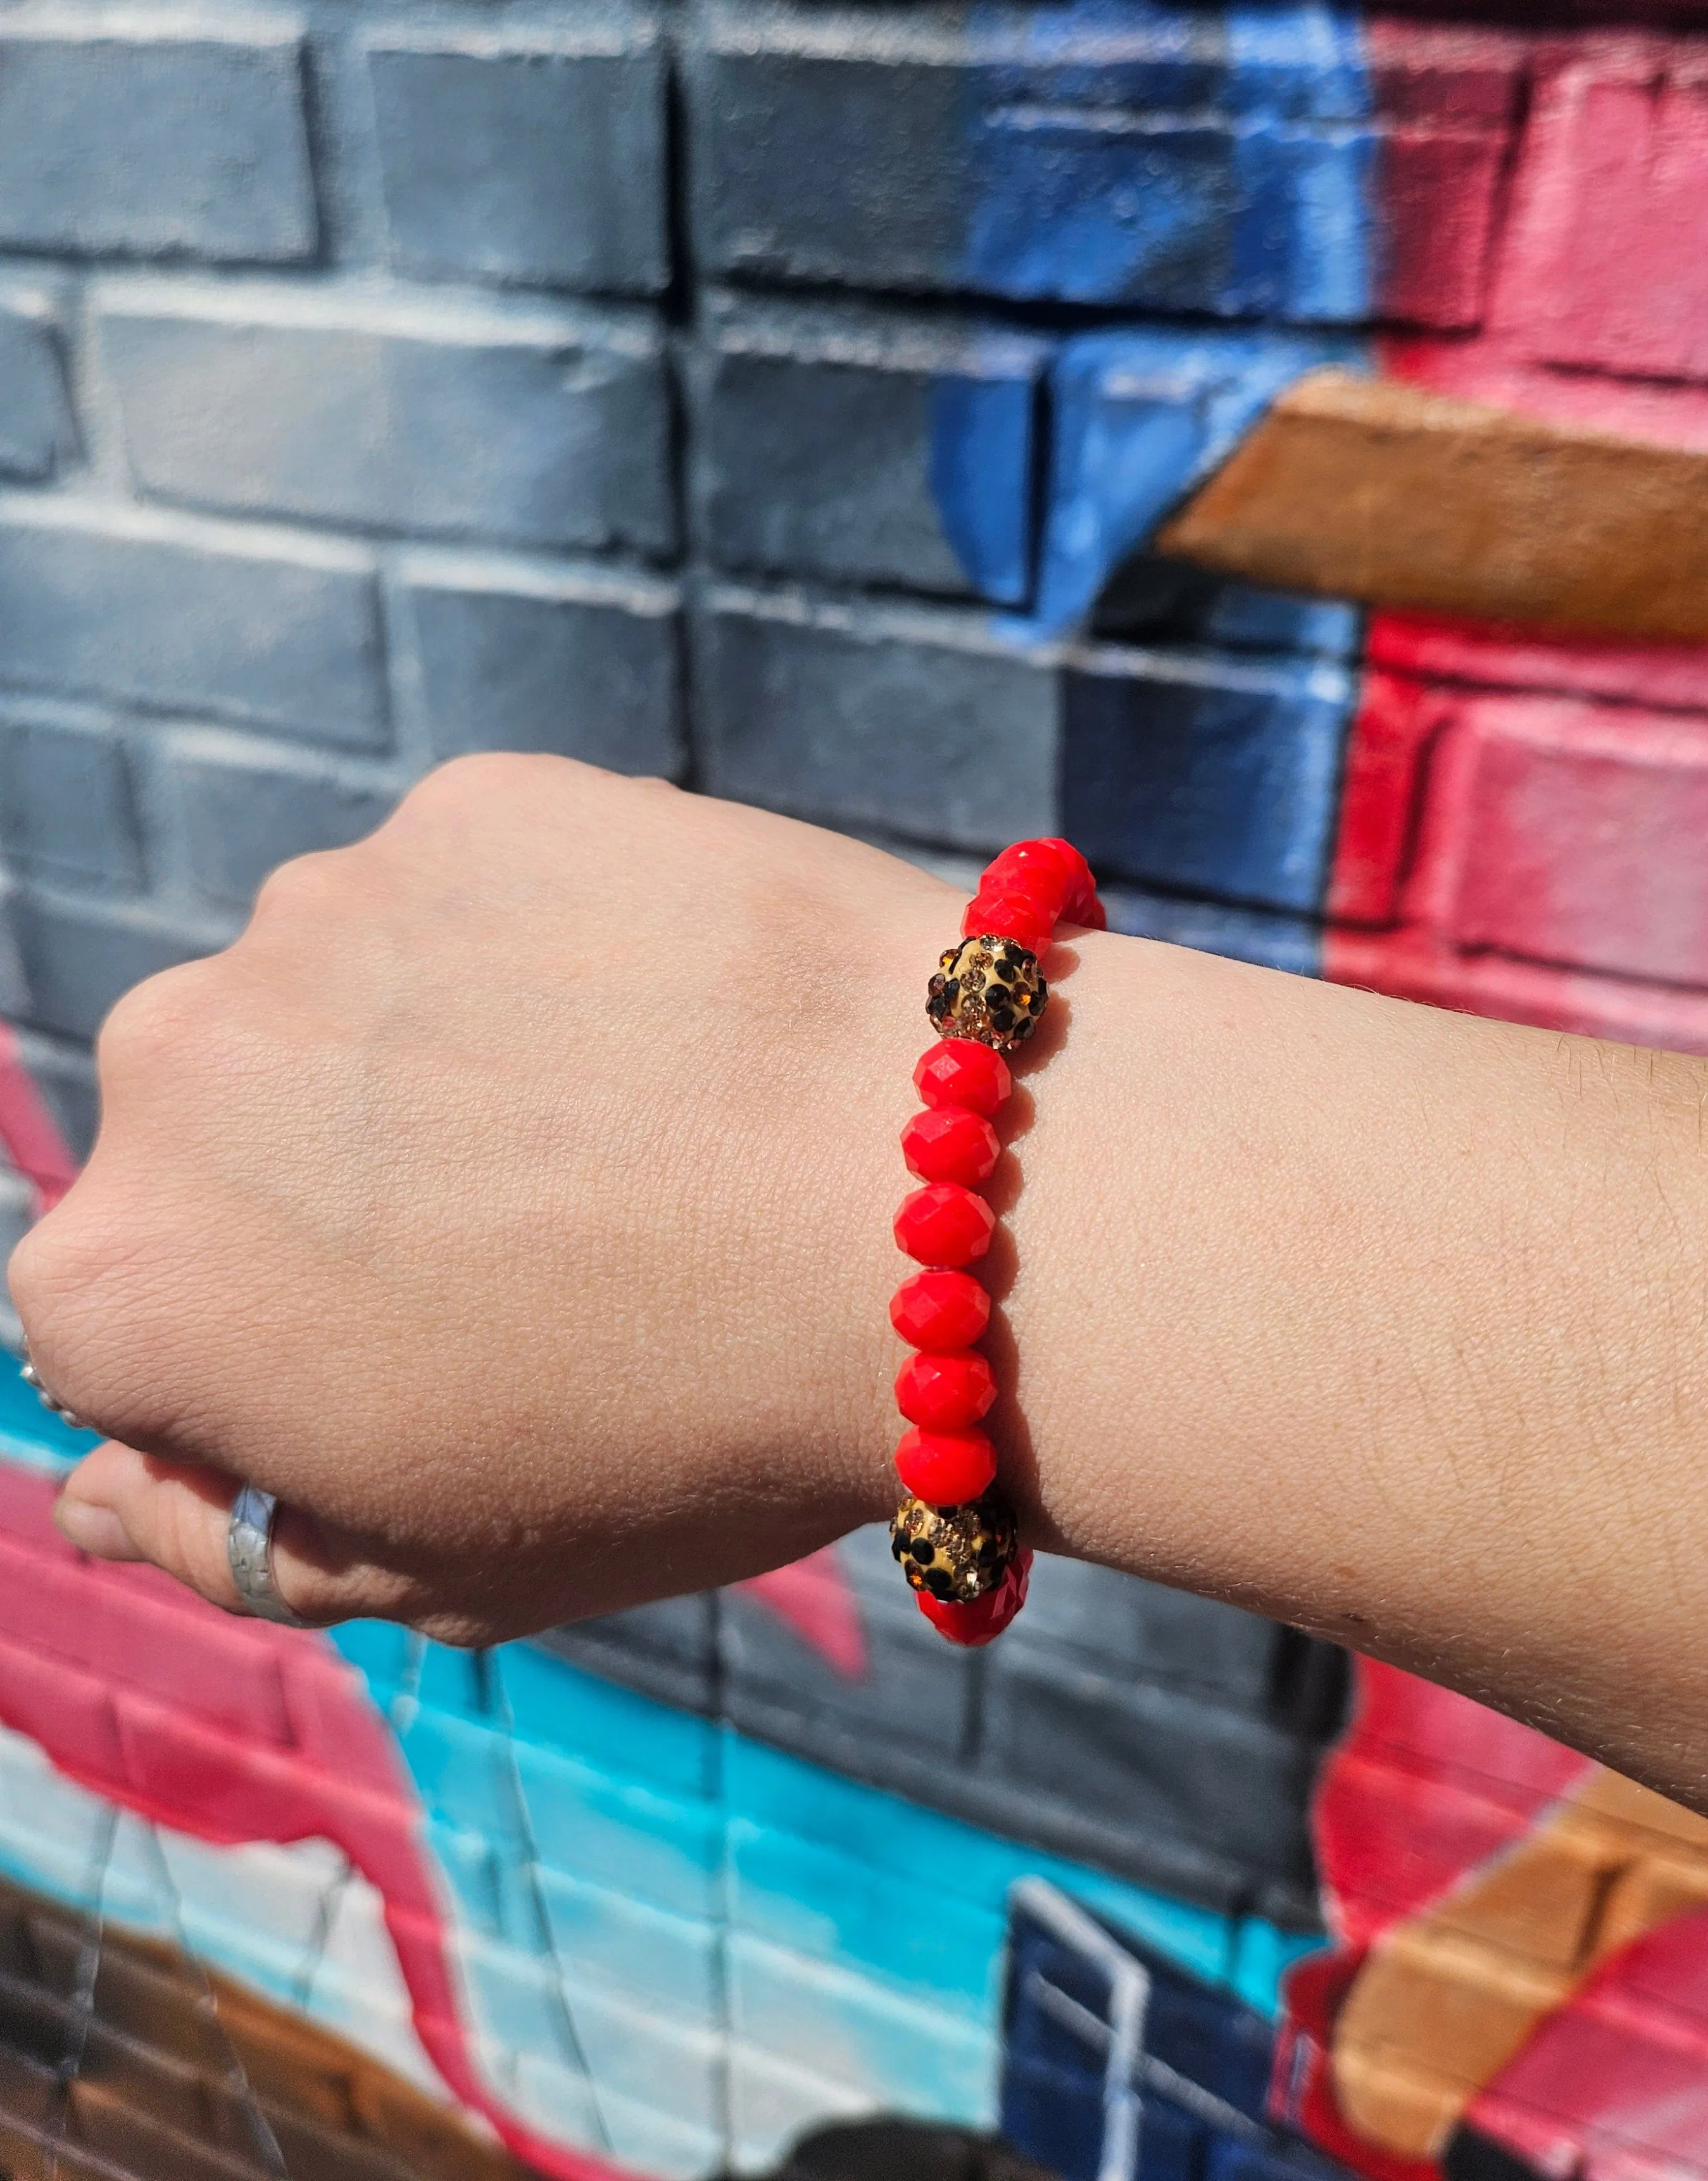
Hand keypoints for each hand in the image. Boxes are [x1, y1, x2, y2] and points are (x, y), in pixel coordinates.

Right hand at [8, 761, 964, 1641]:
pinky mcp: (478, 802)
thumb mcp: (447, 1570)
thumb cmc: (692, 1426)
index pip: (131, 1334)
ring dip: (440, 1054)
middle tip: (543, 1245)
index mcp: (123, 1289)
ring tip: (630, 1128)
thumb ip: (229, 1544)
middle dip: (333, 1192)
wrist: (943, 1207)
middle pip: (221, 1141)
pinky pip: (477, 891)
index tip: (429, 1368)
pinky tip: (672, 1021)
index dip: (279, 1365)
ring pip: (345, 998)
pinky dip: (549, 946)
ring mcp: (328, 905)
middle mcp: (171, 1063)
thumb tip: (99, 1496)